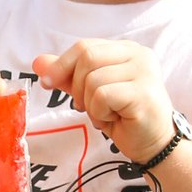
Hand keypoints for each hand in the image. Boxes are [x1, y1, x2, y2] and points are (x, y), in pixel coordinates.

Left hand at [33, 39, 172, 165]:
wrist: (153, 144)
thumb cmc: (123, 117)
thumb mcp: (90, 93)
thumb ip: (67, 76)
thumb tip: (38, 62)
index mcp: (126, 50)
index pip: (84, 46)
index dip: (61, 65)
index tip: (48, 83)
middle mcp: (139, 54)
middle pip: (86, 57)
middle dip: (76, 86)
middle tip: (87, 106)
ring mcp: (144, 71)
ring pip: (92, 79)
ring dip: (91, 104)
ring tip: (107, 114)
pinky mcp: (144, 92)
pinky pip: (102, 96)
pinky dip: (100, 112)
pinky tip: (115, 119)